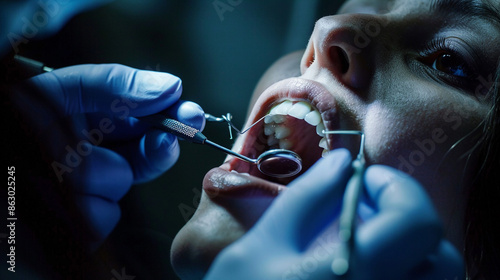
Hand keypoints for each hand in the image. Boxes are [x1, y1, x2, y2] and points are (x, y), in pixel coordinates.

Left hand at [9, 64, 204, 248]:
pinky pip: (98, 220)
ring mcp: (86, 196)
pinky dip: (76, 210)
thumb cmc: (12, 126)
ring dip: (90, 176)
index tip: (190, 115)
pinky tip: (51, 197)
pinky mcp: (76, 231)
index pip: (146, 119)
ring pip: (117, 189)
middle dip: (153, 147)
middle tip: (167, 135)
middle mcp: (94, 159)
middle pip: (144, 156)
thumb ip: (112, 86)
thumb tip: (168, 86)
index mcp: (94, 124)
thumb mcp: (54, 93)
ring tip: (51, 165)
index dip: (172, 117)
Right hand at [204, 149, 463, 279]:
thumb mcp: (261, 245)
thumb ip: (307, 198)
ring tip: (361, 241)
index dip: (397, 188)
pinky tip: (359, 269)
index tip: (361, 182)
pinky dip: (398, 271)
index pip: (417, 223)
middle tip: (363, 211)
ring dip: (408, 250)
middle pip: (441, 257)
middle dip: (407, 219)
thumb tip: (343, 161)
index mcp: (354, 273)